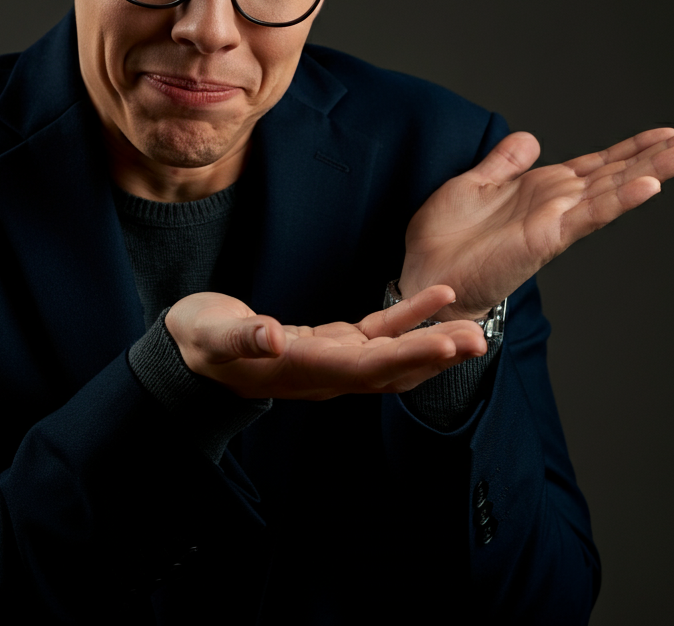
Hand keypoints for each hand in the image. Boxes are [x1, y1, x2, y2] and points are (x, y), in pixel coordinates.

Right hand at [164, 286, 486, 399]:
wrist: (194, 353)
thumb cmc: (200, 343)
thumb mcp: (211, 335)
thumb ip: (242, 337)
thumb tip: (272, 337)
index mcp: (301, 370)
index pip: (365, 368)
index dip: (407, 356)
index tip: (445, 345)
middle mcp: (326, 373)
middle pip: (391, 368)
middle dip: (435, 355)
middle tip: (480, 339)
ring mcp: (332, 360)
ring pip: (392, 355)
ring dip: (432, 343)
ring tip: (474, 327)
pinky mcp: (333, 343)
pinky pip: (378, 333)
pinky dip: (408, 318)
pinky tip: (435, 299)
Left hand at [400, 127, 673, 319]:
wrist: (425, 276)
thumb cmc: (444, 238)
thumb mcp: (473, 184)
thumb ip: (504, 162)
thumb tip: (531, 137)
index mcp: (541, 188)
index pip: (598, 162)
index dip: (633, 146)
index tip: (670, 130)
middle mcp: (556, 203)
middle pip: (618, 172)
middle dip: (662, 154)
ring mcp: (555, 220)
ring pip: (614, 188)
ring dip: (655, 168)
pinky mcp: (546, 238)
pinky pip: (590, 214)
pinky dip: (620, 198)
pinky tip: (649, 183)